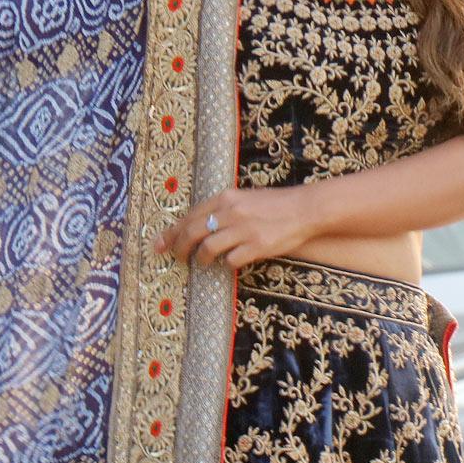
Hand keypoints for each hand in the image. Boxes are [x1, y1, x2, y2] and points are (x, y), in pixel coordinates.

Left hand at [153, 185, 317, 269]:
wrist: (304, 209)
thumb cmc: (273, 205)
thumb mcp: (243, 198)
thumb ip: (221, 209)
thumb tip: (196, 225)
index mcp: (226, 198)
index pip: (190, 216)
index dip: (171, 232)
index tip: (159, 244)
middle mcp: (231, 212)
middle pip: (192, 232)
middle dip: (180, 248)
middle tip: (177, 257)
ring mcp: (244, 230)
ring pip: (208, 248)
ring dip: (201, 259)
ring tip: (203, 262)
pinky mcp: (257, 246)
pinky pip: (231, 260)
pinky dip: (226, 264)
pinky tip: (230, 262)